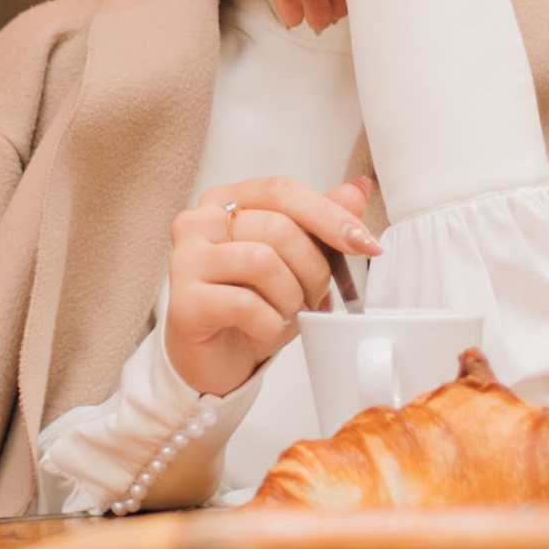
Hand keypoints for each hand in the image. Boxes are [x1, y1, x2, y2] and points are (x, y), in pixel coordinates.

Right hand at [164, 175, 383, 399]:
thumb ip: (320, 223)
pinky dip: (270, 325)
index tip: (366, 244)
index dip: (329, 215)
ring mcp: (185, 259)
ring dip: (292, 298)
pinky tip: (263, 331)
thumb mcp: (294, 261)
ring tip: (287, 314)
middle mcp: (198, 221)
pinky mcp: (183, 301)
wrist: (216, 359)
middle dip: (314, 270)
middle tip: (316, 299)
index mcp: (225, 201)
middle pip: (278, 227)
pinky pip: (246, 305)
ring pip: (263, 262)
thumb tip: (358, 188)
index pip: (281, 190)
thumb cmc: (252, 304)